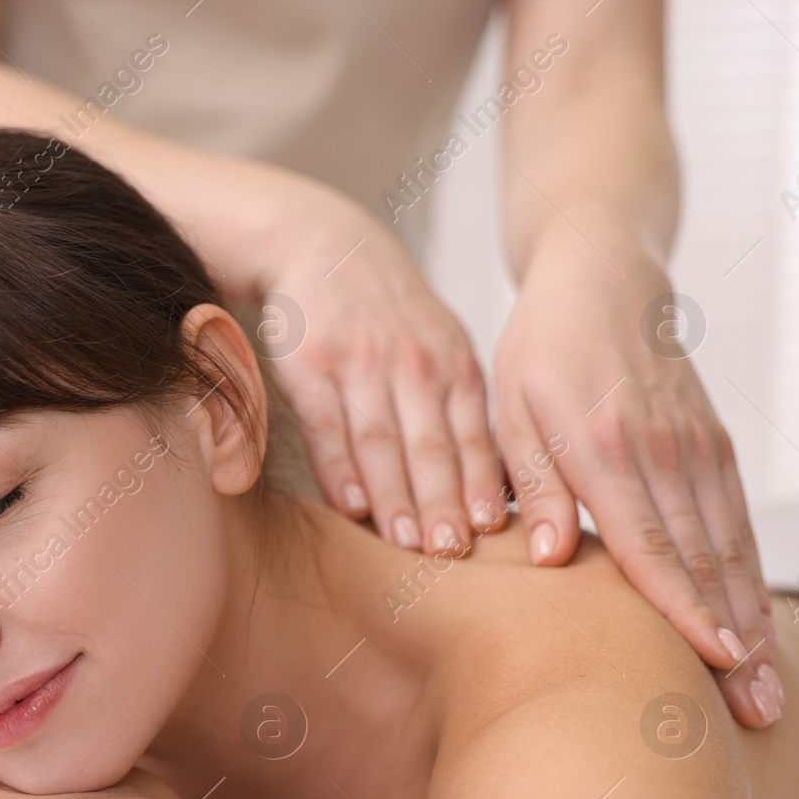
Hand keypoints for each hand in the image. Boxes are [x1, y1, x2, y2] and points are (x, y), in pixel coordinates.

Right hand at [258, 186, 507, 554]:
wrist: (322, 244)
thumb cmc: (386, 312)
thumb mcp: (437, 345)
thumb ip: (456, 407)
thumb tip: (484, 486)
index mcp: (452, 364)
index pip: (472, 436)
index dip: (479, 486)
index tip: (487, 533)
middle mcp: (413, 364)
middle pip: (431, 447)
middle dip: (444, 504)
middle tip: (451, 553)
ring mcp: (361, 363)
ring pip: (382, 443)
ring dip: (396, 500)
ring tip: (407, 546)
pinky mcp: (310, 364)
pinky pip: (329, 426)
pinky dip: (341, 469)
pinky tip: (351, 508)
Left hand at [493, 230, 776, 726]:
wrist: (603, 276)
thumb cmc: (540, 349)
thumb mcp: (511, 409)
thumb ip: (531, 484)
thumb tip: (543, 558)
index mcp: (604, 449)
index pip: (648, 545)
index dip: (680, 608)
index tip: (711, 663)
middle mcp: (663, 454)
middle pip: (704, 562)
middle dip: (731, 642)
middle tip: (752, 712)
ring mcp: (697, 450)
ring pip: (731, 549)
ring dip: (751, 621)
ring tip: (763, 688)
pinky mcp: (713, 446)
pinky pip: (737, 522)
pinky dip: (751, 577)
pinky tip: (757, 623)